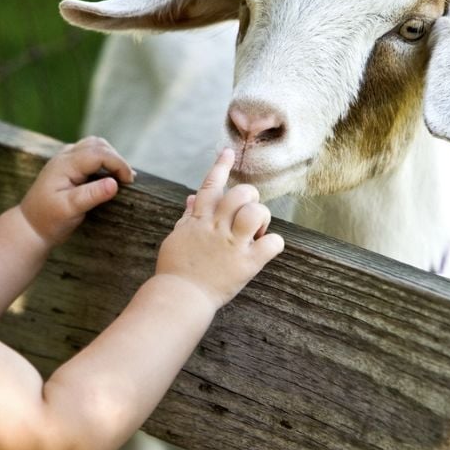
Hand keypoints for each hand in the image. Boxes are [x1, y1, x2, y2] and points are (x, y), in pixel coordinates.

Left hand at [20, 136, 134, 245]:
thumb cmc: (49, 219)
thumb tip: (115, 184)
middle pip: (98, 145)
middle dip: (116, 159)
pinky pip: (89, 153)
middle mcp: (64, 157)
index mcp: (65, 164)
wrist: (30, 226)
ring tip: (121, 177)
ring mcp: (65, 159)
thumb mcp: (70, 209)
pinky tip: (110, 175)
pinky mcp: (67, 166)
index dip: (118, 164)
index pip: (99, 154)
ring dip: (110, 157)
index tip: (129, 182)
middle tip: (128, 181)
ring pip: (94, 145)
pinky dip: (103, 160)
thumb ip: (92, 195)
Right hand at [156, 149, 283, 309]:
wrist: (179, 298)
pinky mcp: (246, 264)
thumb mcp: (177, 238)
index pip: (211, 186)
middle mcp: (216, 228)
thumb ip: (188, 217)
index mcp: (199, 220)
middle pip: (240, 193)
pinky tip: (266, 248)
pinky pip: (272, 243)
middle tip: (248, 213)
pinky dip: (274, 243)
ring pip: (256, 212)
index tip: (229, 152)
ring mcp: (232, 245)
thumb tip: (192, 198)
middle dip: (249, 197)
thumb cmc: (175, 270)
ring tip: (256, 231)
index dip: (221, 167)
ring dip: (261, 218)